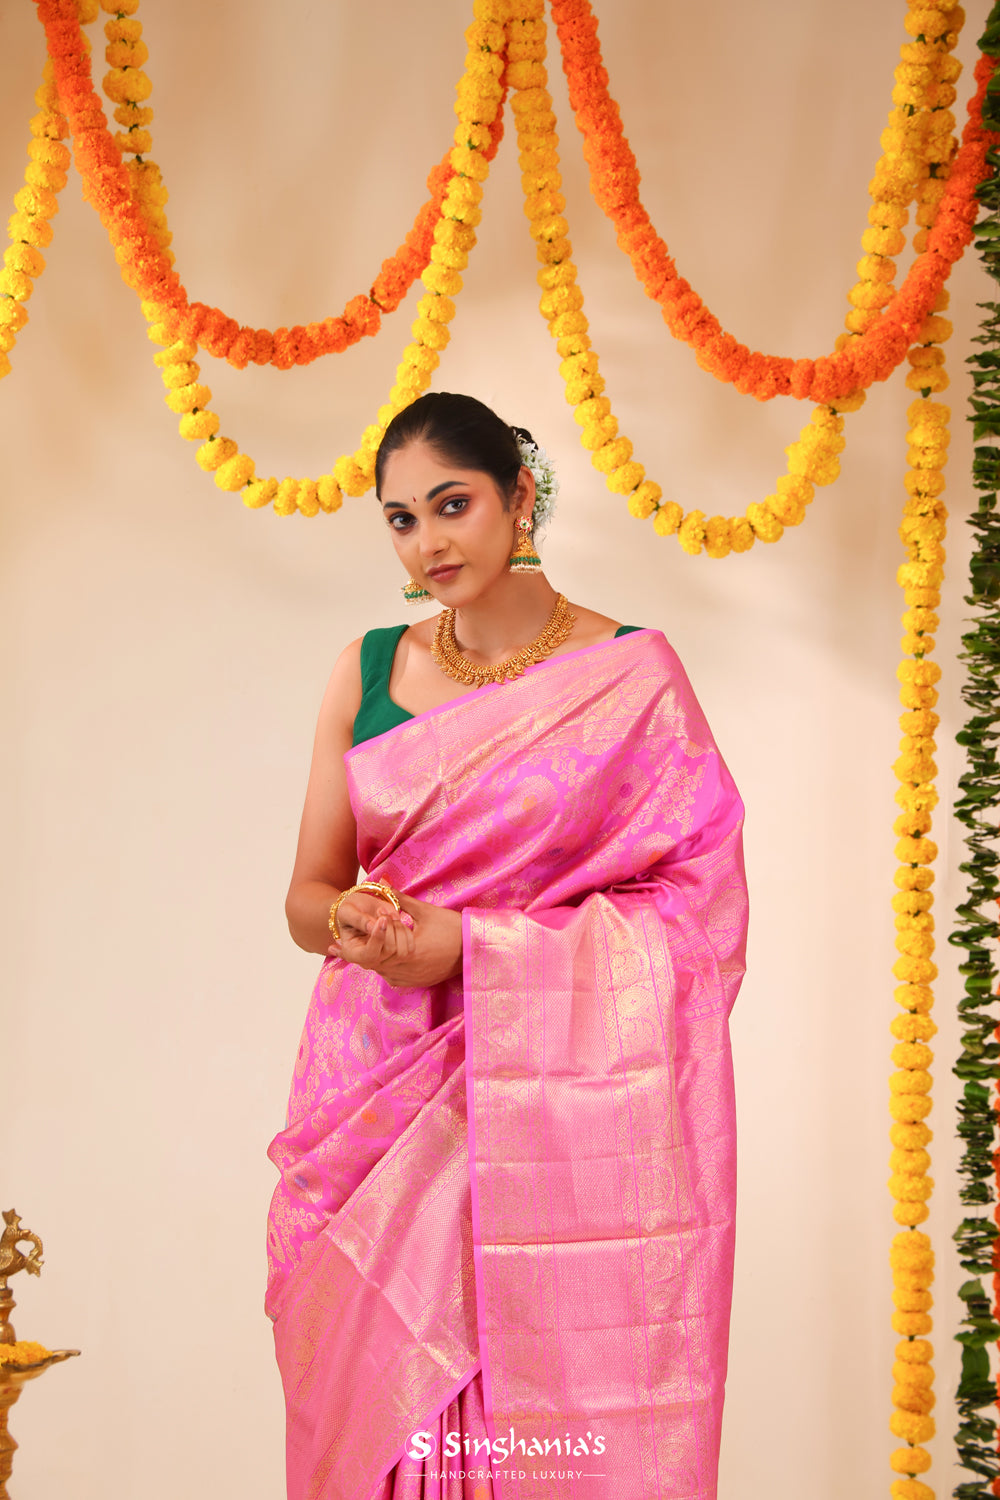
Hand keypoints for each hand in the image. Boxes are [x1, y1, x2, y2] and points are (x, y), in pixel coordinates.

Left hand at [328, 891, 461, 988]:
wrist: (476, 951)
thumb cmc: (453, 928)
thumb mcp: (425, 912)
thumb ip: (400, 899)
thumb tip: (381, 882)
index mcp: (403, 952)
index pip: (367, 953)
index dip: (350, 947)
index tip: (335, 943)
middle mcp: (404, 970)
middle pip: (369, 965)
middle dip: (356, 953)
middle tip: (337, 948)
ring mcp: (410, 979)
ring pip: (380, 972)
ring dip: (370, 960)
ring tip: (355, 950)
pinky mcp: (418, 983)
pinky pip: (393, 977)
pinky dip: (384, 967)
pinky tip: (380, 958)